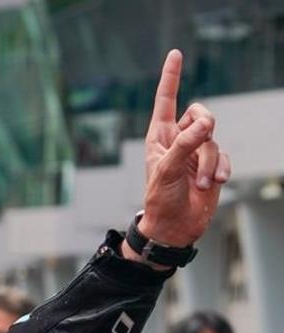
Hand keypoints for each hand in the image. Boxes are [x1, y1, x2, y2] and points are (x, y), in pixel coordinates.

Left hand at [136, 50, 231, 254]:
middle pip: (200, 114)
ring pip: (213, 140)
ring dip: (209, 163)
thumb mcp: (167, 169)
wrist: (174, 226)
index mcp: (159, 136)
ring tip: (201, 183)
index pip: (166, 100)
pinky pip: (225, 157)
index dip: (171, 77)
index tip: (175, 54)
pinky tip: (214, 184)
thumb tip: (208, 122)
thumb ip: (186, 144)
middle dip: (204, 127)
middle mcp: (178, 140)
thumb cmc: (161, 198)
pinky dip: (221, 170)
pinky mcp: (211, 166)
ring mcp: (196, 152)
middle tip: (203, 137)